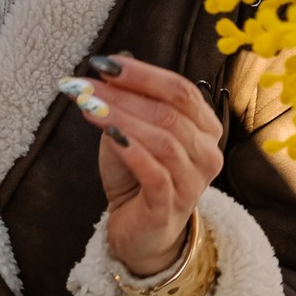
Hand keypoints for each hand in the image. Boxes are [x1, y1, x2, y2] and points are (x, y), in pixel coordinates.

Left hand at [59, 56, 223, 275]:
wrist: (140, 231)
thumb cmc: (139, 176)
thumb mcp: (134, 131)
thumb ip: (130, 100)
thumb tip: (112, 64)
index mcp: (205, 128)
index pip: (181, 90)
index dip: (143, 74)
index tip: (104, 64)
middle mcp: (207, 153)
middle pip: (171, 111)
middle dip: (126, 92)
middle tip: (87, 84)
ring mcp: (192, 182)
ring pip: (164, 139)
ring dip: (122, 117)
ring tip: (88, 106)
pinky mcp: (170, 207)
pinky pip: (155, 173)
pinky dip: (131, 150)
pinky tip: (108, 135)